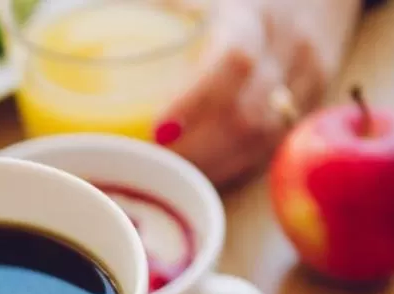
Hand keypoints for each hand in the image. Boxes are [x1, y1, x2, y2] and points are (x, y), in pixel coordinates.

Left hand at [157, 0, 361, 185]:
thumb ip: (155, 11)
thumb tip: (81, 32)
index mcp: (253, 15)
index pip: (232, 61)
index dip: (195, 101)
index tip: (157, 131)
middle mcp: (289, 48)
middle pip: (246, 116)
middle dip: (194, 150)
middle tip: (147, 166)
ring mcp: (307, 80)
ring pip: (260, 140)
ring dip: (211, 166)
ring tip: (168, 177)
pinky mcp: (311, 104)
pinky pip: (270, 148)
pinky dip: (231, 166)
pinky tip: (201, 173)